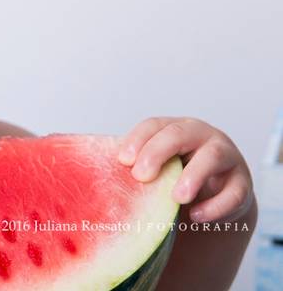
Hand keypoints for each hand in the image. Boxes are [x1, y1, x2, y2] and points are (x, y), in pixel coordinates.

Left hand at [117, 117, 253, 223]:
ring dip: (192, 177)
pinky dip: (215, 206)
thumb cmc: (176, 174)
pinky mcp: (242, 183)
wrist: (216, 193)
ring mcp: (226, 156)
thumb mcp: (159, 166)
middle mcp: (202, 136)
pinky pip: (233, 193)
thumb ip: (138, 167)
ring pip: (211, 158)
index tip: (123, 161)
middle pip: (179, 134)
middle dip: (157, 152)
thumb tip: (98, 180)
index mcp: (175, 128)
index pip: (154, 125)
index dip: (138, 140)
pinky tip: (196, 216)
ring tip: (176, 198)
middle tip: (141, 176)